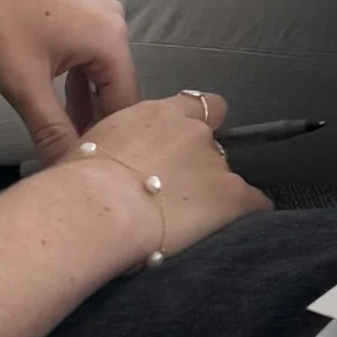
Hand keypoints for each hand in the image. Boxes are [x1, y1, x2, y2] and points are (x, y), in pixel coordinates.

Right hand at [68, 92, 271, 255]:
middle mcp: (194, 132)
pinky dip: (249, 213)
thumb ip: (116, 145)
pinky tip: (236, 230)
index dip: (198, 125)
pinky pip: (255, 203)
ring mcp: (215, 164)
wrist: (97, 206)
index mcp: (159, 115)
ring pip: (226, 177)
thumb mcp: (95, 147)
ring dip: (212, 194)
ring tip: (190, 222)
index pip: (197, 106)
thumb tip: (112, 158)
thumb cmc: (81, 180)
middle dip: (199, 167)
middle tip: (175, 195)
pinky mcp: (231, 197)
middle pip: (211, 145)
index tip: (184, 146)